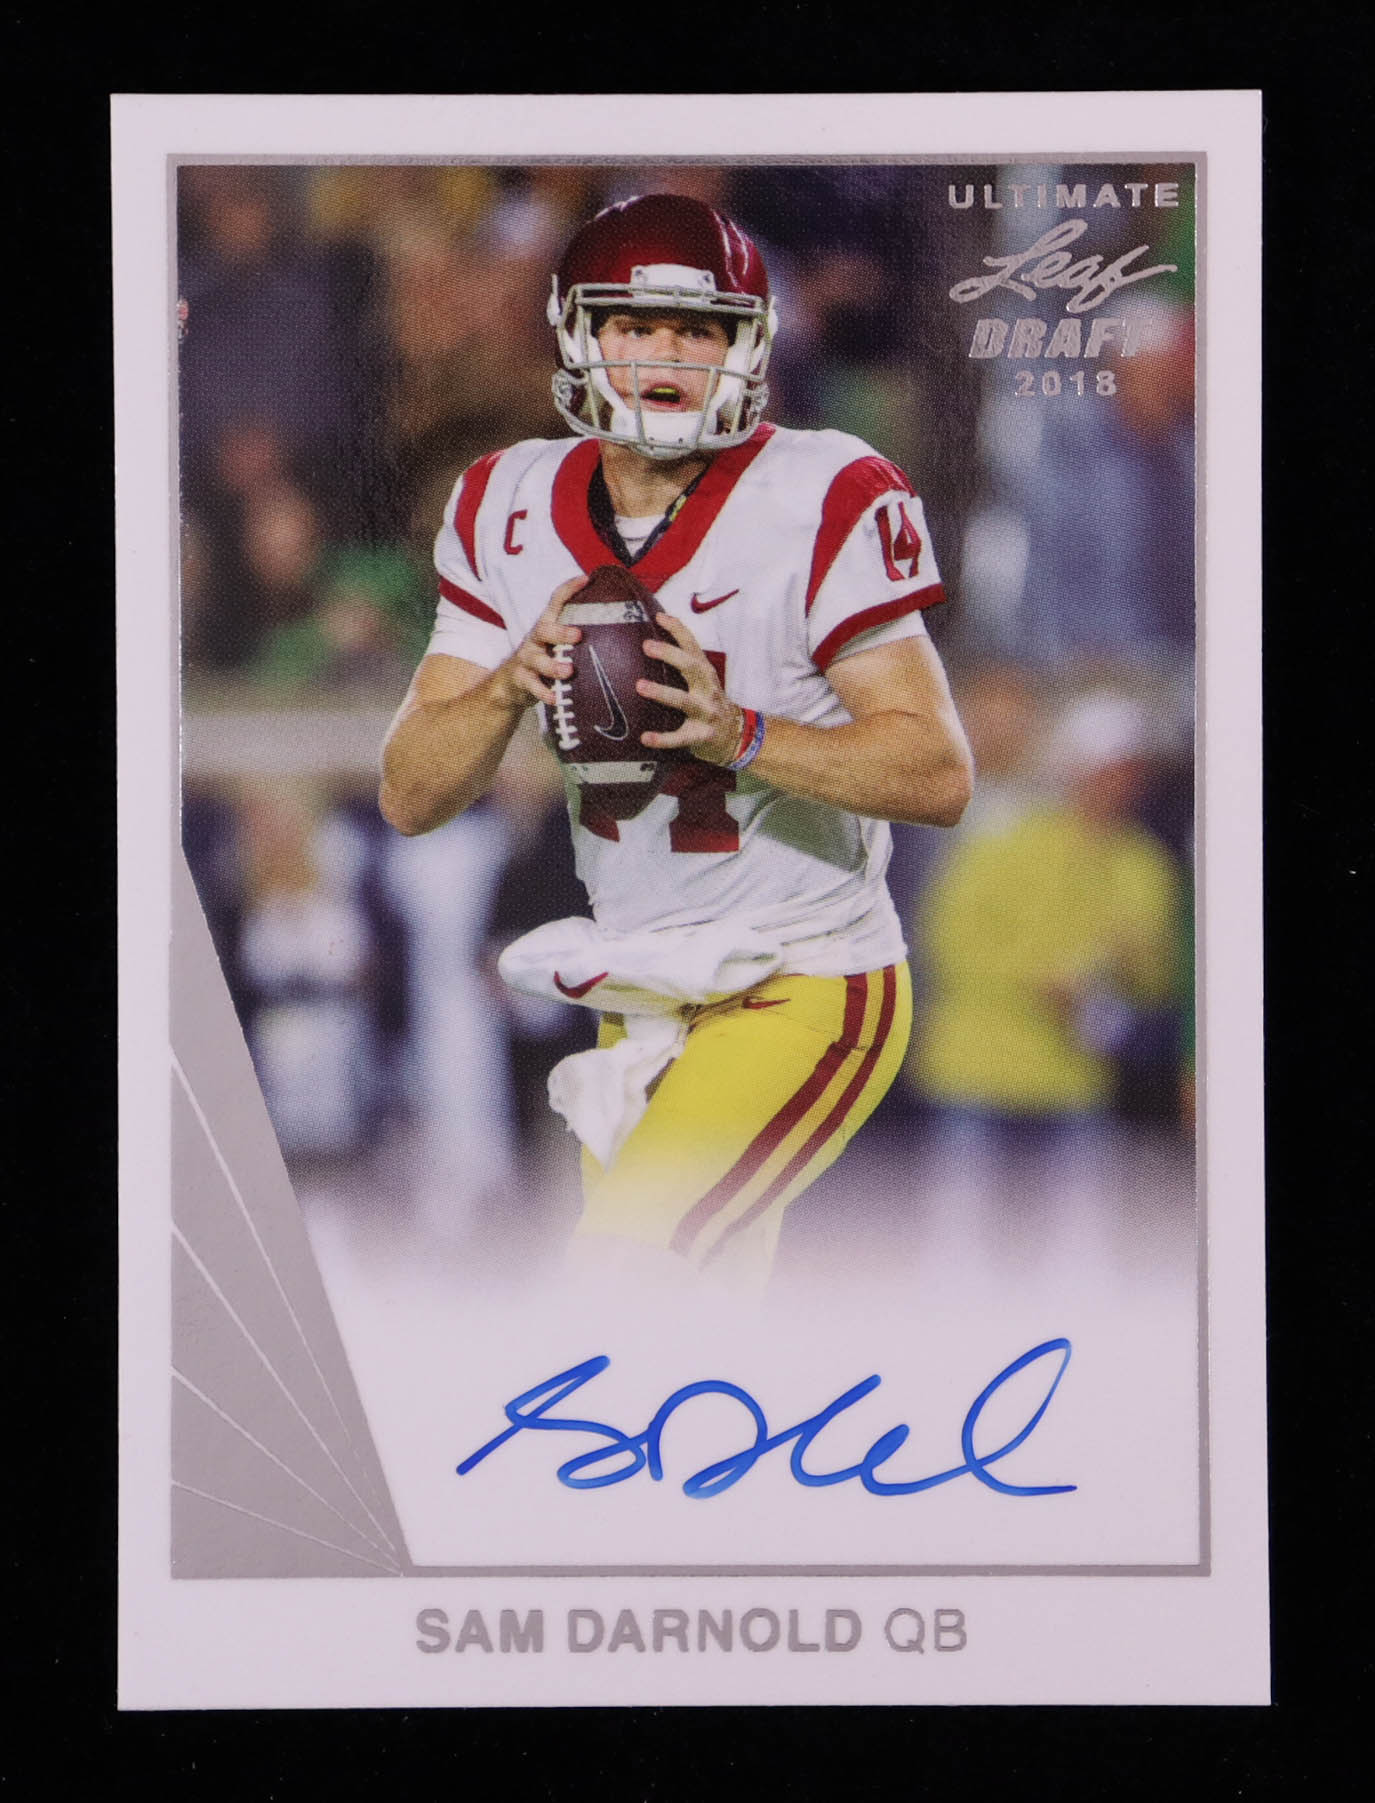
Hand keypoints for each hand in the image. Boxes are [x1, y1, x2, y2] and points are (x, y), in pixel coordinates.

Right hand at [497, 576, 587, 708]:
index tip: (586, 579)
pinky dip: (543, 693)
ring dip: (553, 665)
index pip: (556, 601)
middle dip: (560, 631)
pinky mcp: (521, 679)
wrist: (512, 683)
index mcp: (549, 625)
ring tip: (569, 671)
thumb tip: (623, 629)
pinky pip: (531, 686)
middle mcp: (536, 638)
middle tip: (578, 635)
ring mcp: (527, 658)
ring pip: (536, 659)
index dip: (569, 589)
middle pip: (544, 629)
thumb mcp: (559, 643)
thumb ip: (579, 635)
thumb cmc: (547, 657)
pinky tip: (556, 699)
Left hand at [637, 613, 744, 764]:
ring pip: (684, 701)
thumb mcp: (703, 682)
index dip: (678, 629)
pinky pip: (680, 737)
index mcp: (705, 673)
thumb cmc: (710, 704)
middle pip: (691, 667)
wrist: (736, 737)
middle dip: (670, 654)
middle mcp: (707, 689)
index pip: (692, 646)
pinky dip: (663, 738)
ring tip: (640, 686)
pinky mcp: (701, 736)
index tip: (659, 617)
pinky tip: (645, 738)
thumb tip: (650, 644)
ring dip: (662, 692)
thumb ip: (685, 666)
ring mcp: (706, 713)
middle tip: (647, 646)